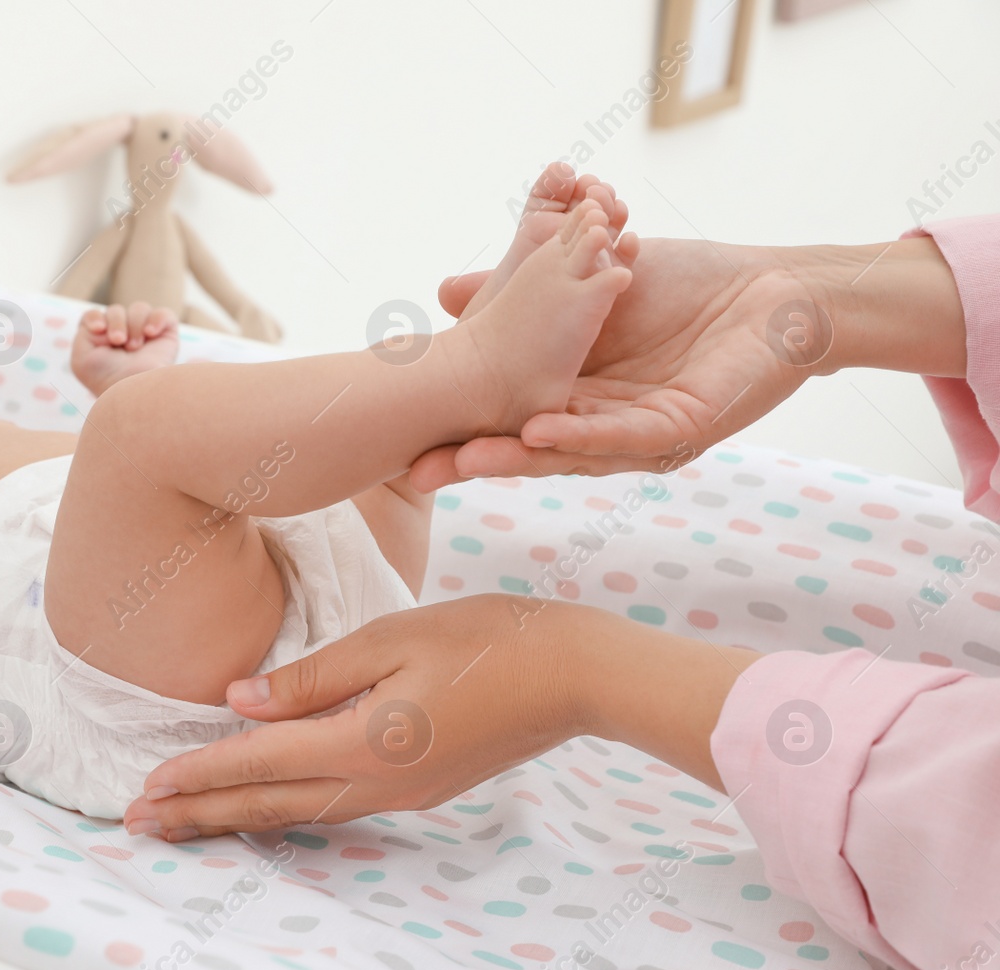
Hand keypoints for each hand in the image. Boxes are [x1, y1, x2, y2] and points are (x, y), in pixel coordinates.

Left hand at [70, 302, 180, 396]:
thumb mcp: (82, 357)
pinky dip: (156, 320)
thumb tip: (105, 320)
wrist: (134, 390)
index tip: (99, 329)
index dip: (96, 317)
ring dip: (134, 325)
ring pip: (139, 308)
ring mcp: (144, 334)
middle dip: (116, 323)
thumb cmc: (107, 379)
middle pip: (116, 310)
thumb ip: (84, 331)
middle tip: (118, 342)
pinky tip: (150, 334)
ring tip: (135, 347)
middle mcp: (123, 336)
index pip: (95, 315)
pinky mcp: (166, 334)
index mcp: (101, 342)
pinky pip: (163, 313)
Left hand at [122, 596, 587, 837]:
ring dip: (235, 816)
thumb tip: (239, 702)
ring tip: (184, 822)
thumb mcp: (392, 637)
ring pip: (298, 812)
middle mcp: (377, 782)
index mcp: (365, 742)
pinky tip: (264, 804)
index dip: (197, 773)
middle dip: (200, 814)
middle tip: (139, 825)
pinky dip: (283, 808)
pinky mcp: (418, 789)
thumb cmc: (489, 638)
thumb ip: (311, 676)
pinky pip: (332, 805)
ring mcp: (401, 793)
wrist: (576, 674)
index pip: (259, 762)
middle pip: (269, 804)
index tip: (145, 788)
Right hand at [410, 238, 823, 488]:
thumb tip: (443, 293)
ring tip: (467, 459)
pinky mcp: (685, 427)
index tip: (406, 440)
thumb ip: (520, 291)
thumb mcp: (584, 282)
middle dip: (475, 460)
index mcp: (578, 399)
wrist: (778, 292)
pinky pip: (628, 434)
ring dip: (517, 456)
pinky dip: (582, 434)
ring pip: (571, 450)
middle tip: (418, 471)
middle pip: (530, 448)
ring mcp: (643, 434)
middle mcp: (605, 427)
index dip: (461, 428)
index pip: (509, 419)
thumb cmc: (686, 287)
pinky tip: (541, 431)